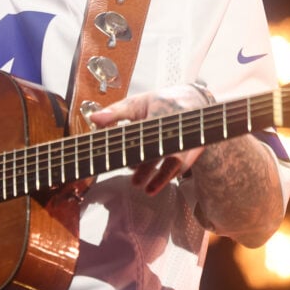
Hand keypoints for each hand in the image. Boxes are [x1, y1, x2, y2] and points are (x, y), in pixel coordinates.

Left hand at [88, 84, 212, 194]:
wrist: (194, 103)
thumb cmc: (161, 103)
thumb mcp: (137, 103)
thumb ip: (115, 112)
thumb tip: (94, 118)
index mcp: (163, 109)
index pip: (148, 128)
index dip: (135, 144)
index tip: (122, 155)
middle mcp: (179, 124)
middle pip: (163, 147)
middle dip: (147, 165)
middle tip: (133, 179)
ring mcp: (189, 138)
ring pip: (176, 160)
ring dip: (159, 176)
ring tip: (142, 186)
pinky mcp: (194, 149)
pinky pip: (182, 167)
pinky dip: (166, 176)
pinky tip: (153, 186)